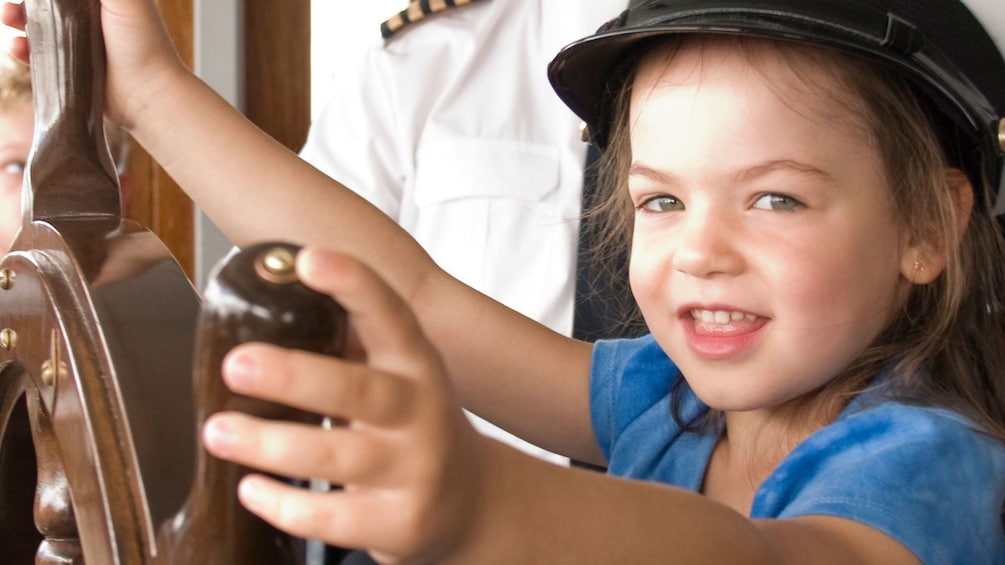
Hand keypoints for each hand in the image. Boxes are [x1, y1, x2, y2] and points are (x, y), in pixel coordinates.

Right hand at [2, 0, 188, 128]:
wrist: (149, 94)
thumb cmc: (144, 42)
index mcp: (105, 0)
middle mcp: (92, 19)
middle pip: (49, 4)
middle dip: (26, 1)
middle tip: (12, 5)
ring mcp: (80, 44)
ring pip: (39, 26)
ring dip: (17, 18)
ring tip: (8, 17)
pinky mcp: (72, 69)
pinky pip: (39, 56)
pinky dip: (23, 49)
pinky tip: (17, 47)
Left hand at [202, 248, 490, 562]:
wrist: (468, 501)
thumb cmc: (413, 425)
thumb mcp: (398, 374)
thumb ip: (349, 341)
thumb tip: (269, 291)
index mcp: (416, 362)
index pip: (389, 314)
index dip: (352, 284)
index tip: (307, 259)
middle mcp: (421, 411)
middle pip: (360, 390)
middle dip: (294, 376)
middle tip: (237, 364)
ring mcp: (414, 469)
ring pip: (337, 456)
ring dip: (270, 443)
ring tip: (218, 431)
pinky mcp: (398, 522)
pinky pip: (332, 517)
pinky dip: (284, 504)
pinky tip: (250, 489)